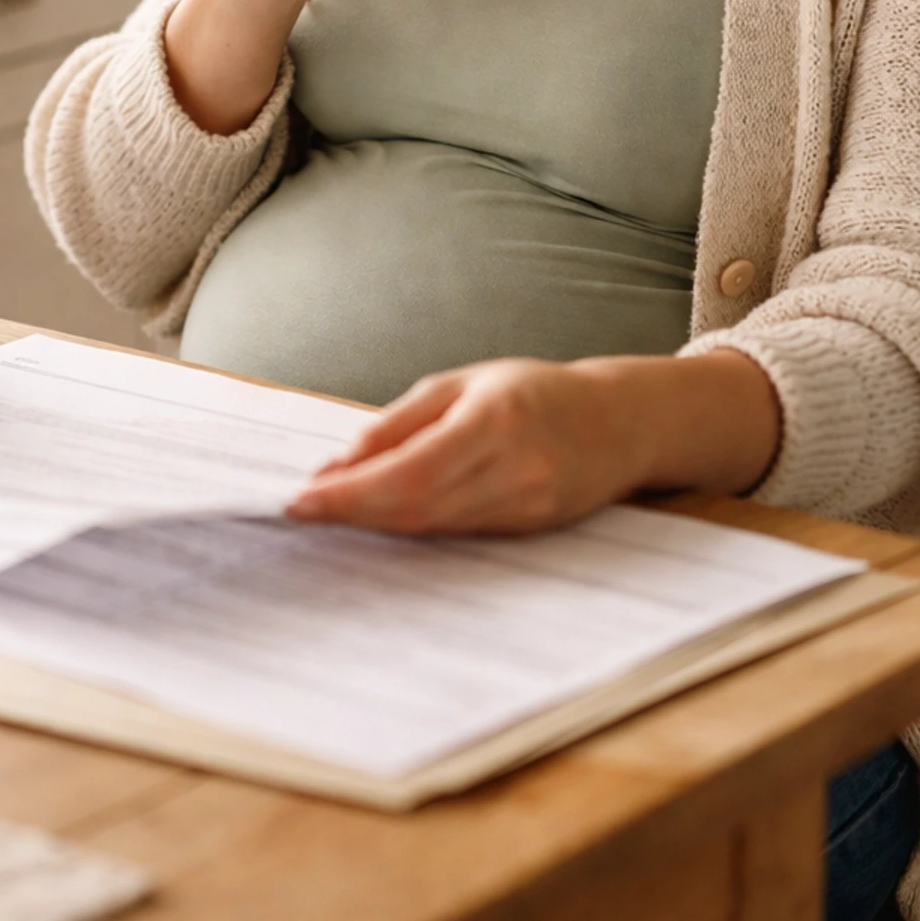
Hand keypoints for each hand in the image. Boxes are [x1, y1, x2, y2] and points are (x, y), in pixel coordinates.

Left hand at [287, 359, 648, 535]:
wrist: (619, 422)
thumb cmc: (535, 392)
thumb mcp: (461, 384)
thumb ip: (397, 424)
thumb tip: (337, 466)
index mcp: (494, 421)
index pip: (408, 472)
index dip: (350, 494)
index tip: (301, 500)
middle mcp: (514, 471)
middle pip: (414, 509)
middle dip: (350, 513)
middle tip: (300, 511)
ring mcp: (525, 508)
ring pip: (431, 530)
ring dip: (374, 525)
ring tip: (329, 512)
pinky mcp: (528, 532)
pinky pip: (454, 536)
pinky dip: (409, 530)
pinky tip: (379, 520)